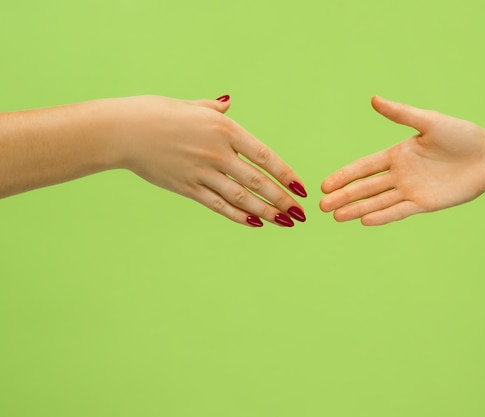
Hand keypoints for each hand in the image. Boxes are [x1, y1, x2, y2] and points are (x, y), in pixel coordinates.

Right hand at [105, 95, 307, 226]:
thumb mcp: (190, 106)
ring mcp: (201, 172)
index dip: (285, 173)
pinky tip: (254, 223)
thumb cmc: (156, 112)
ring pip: (240, 196)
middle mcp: (216, 152)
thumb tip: (229, 102)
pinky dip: (238, 215)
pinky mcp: (186, 187)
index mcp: (222, 128)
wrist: (122, 131)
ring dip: (266, 211)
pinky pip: (218, 205)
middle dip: (282, 199)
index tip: (301, 188)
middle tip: (300, 213)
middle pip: (256, 180)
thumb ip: (214, 108)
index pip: (263, 155)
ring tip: (285, 222)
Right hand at [320, 96, 484, 224]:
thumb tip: (374, 99)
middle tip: (322, 207)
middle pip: (365, 187)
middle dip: (344, 196)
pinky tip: (365, 221)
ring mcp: (411, 190)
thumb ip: (401, 114)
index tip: (325, 185)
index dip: (344, 176)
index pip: (363, 167)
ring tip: (336, 217)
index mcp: (397, 154)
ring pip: (377, 202)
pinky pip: (398, 211)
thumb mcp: (430, 121)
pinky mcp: (424, 204)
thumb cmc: (463, 135)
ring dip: (357, 210)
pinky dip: (382, 216)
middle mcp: (400, 174)